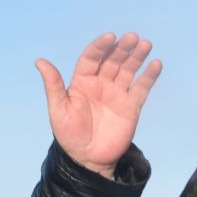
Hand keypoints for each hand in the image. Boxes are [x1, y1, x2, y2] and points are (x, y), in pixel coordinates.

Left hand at [37, 32, 161, 178]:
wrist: (88, 160)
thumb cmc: (69, 136)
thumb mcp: (58, 110)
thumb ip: (53, 85)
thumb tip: (40, 61)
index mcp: (82, 82)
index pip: (92, 58)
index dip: (100, 46)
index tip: (110, 37)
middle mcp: (101, 84)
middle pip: (113, 60)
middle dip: (122, 48)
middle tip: (132, 37)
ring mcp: (117, 94)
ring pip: (128, 70)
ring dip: (137, 56)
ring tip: (145, 44)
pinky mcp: (131, 107)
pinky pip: (142, 88)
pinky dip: (149, 76)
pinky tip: (156, 64)